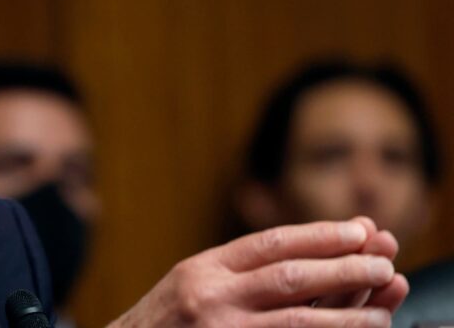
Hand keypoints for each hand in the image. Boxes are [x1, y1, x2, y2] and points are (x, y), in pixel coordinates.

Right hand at [108, 218, 409, 326]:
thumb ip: (240, 269)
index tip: (360, 231)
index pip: (270, 244)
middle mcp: (210, 297)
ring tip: (381, 313)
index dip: (320, 235)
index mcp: (202, 269)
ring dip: (345, 315)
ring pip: (296, 321)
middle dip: (343, 269)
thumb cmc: (164, 324)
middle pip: (289, 277)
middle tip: (384, 263)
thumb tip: (309, 247)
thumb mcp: (192, 284)